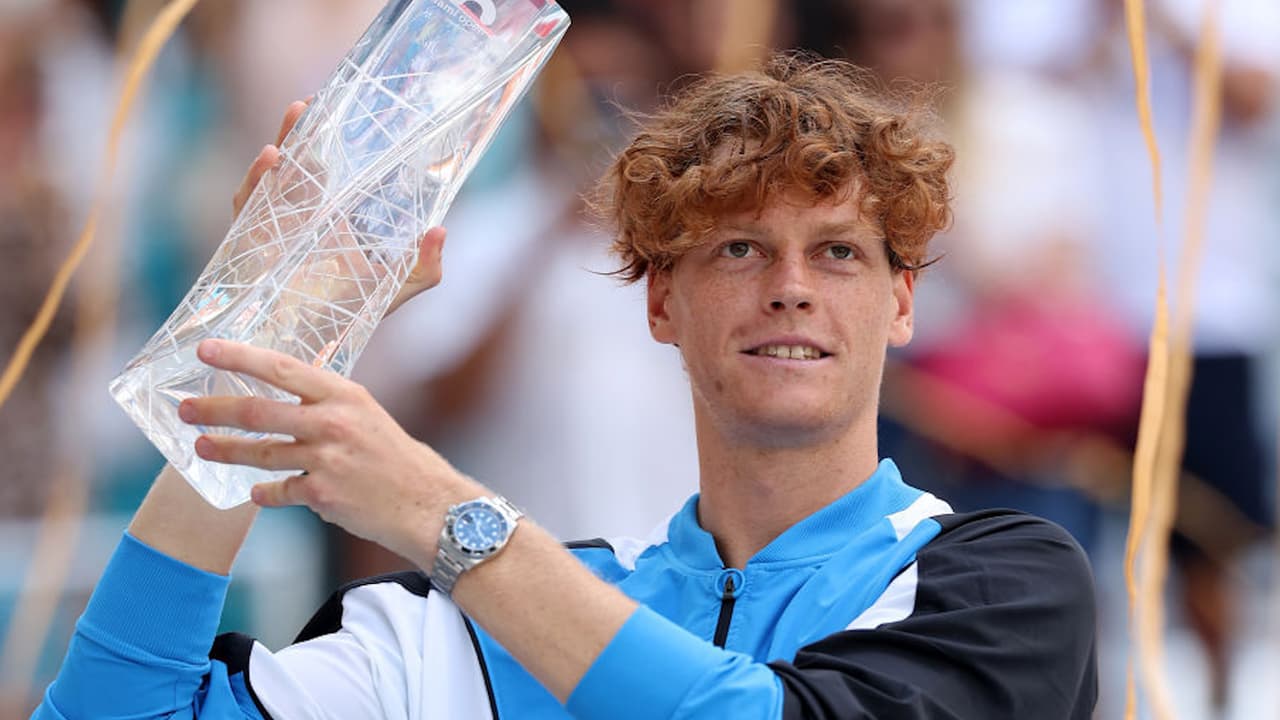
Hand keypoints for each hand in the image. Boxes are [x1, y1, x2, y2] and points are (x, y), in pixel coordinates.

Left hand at [179, 338, 483, 566]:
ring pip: (261, 453)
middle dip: (214, 409)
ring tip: (202, 448)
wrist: (428, 504)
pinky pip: (278, 491)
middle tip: (184, 409)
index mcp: (344, 395)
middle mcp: (333, 422)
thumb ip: (326, 404)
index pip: (281, 368)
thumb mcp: (366, 415)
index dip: (239, 357)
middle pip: (259, 411)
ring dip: (226, 451)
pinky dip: (264, 493)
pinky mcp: (322, 494)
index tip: (206, 349)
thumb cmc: (396, 458)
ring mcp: (327, 459)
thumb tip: (282, 395)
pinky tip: (254, 493)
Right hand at [232, 99, 446, 316]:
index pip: (324, 169)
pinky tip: (271, 161)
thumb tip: (441, 230)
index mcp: (327, 216)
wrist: (308, 342)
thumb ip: (424, 266)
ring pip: (269, 178)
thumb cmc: (348, 314)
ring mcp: (271, 225)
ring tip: (291, 122)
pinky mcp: (250, 242)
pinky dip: (255, 182)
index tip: (337, 111)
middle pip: (293, 162)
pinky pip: (247, 206)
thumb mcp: (395, 287)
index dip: (325, 141)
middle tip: (307, 105)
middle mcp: (296, 215)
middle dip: (297, 132)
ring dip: (277, 149)